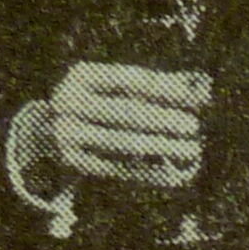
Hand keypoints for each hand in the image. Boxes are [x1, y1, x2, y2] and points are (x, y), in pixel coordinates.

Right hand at [47, 63, 210, 188]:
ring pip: (124, 142)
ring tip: (191, 150)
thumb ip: (158, 85)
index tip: (196, 99)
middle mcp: (68, 102)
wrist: (46, 131)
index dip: (167, 90)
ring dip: (162, 147)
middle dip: (165, 120)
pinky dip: (149, 171)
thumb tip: (202, 87)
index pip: (132, 81)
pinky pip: (119, 168)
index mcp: (81, 75)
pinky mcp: (72, 162)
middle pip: (128, 112)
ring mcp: (66, 134)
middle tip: (193, 127)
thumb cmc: (99, 102)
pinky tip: (174, 173)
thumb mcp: (119, 87)